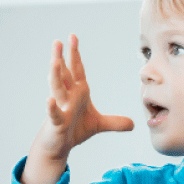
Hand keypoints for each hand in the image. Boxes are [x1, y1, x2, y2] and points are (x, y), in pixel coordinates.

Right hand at [23, 35, 133, 183]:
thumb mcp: (99, 125)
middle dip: (60, 57)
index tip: (72, 37)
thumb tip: (133, 124)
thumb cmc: (74, 130)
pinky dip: (52, 107)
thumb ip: (115, 122)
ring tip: (54, 61)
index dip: (75, 54)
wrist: (59, 146)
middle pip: (64, 74)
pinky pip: (54, 114)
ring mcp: (60, 108)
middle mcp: (67, 97)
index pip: (76, 70)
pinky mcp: (56, 123)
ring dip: (55, 76)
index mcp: (77, 92)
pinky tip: (49, 100)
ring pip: (57, 89)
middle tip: (57, 41)